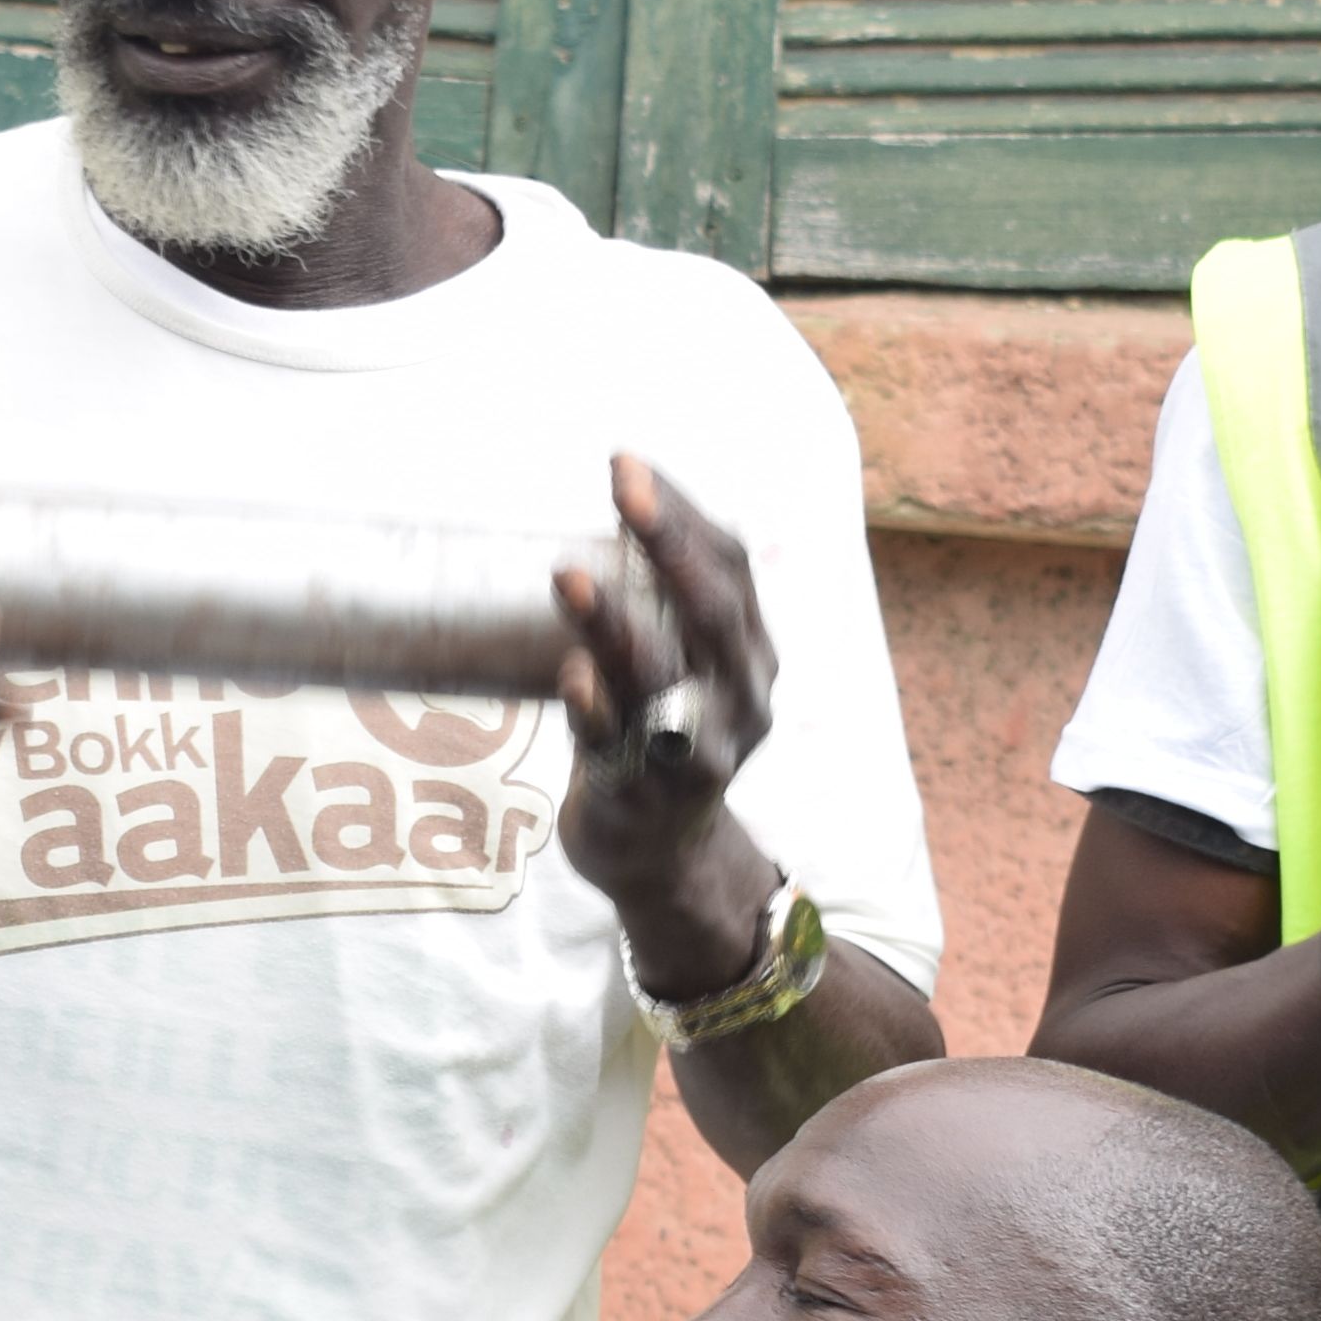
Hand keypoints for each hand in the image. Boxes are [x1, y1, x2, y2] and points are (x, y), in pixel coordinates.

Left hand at [547, 455, 776, 917]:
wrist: (662, 856)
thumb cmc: (659, 735)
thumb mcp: (683, 664)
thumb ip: (668, 602)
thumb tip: (628, 498)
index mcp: (749, 655)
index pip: (731, 566)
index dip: (684, 513)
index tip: (630, 464)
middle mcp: (738, 699)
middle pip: (711, 612)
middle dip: (669, 544)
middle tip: (623, 487)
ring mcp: (696, 753)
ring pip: (662, 681)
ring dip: (616, 626)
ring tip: (570, 576)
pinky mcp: (646, 798)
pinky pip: (620, 749)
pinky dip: (595, 711)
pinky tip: (571, 678)